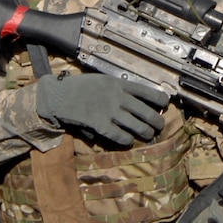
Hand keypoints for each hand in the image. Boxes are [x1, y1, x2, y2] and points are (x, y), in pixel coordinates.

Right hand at [35, 73, 167, 147]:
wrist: (59, 95)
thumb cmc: (79, 87)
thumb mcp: (102, 81)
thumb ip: (118, 90)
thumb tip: (134, 102)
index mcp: (119, 84)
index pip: (148, 92)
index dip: (160, 100)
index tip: (164, 104)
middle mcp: (118, 97)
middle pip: (146, 112)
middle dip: (156, 122)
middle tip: (158, 126)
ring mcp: (110, 111)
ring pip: (137, 126)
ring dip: (145, 133)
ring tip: (148, 135)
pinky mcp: (100, 125)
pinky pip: (120, 136)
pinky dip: (127, 140)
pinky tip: (129, 141)